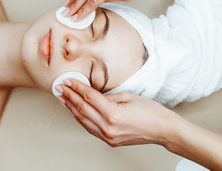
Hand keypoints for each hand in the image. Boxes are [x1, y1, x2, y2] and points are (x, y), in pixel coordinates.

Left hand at [57, 79, 176, 146]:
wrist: (162, 129)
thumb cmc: (150, 112)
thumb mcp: (128, 96)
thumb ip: (108, 97)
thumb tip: (93, 95)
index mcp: (113, 113)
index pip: (88, 97)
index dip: (76, 87)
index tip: (68, 81)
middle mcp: (108, 127)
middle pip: (82, 108)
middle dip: (69, 96)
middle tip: (60, 88)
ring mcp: (108, 136)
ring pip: (83, 120)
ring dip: (71, 108)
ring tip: (63, 99)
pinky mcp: (110, 141)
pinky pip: (90, 128)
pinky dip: (80, 119)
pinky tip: (75, 112)